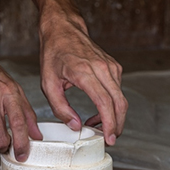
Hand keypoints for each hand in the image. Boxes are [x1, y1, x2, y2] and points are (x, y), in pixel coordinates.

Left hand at [39, 13, 127, 144]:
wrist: (63, 29)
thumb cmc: (53, 54)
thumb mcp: (47, 83)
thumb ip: (60, 107)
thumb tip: (75, 125)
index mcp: (85, 72)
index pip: (105, 102)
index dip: (110, 123)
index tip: (110, 138)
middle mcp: (102, 68)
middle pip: (120, 103)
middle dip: (117, 126)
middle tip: (108, 140)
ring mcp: (111, 66)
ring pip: (121, 99)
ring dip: (113, 117)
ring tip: (95, 125)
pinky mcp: (114, 67)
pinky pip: (118, 91)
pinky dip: (112, 105)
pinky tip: (98, 111)